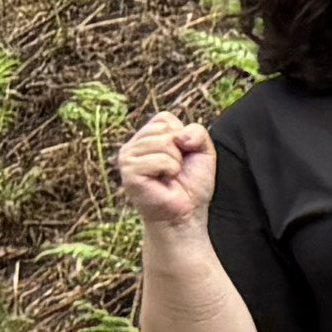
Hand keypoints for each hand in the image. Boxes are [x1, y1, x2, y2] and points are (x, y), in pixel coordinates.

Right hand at [114, 112, 217, 232]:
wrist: (186, 213)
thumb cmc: (191, 184)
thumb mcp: (203, 151)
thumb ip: (197, 132)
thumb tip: (180, 135)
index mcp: (146, 137)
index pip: (164, 118)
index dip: (183, 136)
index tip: (182, 156)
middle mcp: (132, 145)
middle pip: (164, 128)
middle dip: (180, 150)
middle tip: (176, 170)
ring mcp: (127, 157)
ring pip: (163, 143)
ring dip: (176, 162)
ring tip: (170, 176)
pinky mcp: (129, 171)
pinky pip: (159, 159)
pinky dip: (170, 170)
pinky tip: (164, 181)